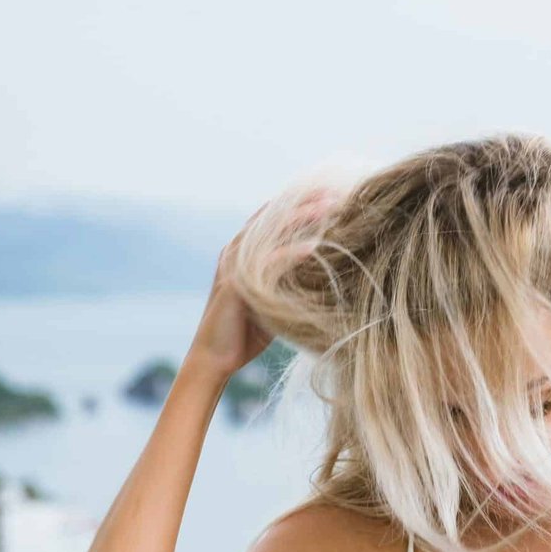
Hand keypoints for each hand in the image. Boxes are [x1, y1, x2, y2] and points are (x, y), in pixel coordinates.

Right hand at [186, 187, 339, 380]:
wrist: (214, 359)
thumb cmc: (245, 332)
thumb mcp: (272, 300)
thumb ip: (288, 282)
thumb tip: (323, 276)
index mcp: (243, 252)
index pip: (272, 218)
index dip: (300, 204)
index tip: (332, 195)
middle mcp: (235, 251)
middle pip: (273, 216)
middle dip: (304, 202)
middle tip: (336, 193)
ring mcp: (234, 265)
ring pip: (271, 232)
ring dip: (301, 218)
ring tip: (330, 209)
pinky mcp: (236, 283)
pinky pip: (268, 262)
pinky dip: (292, 253)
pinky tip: (314, 247)